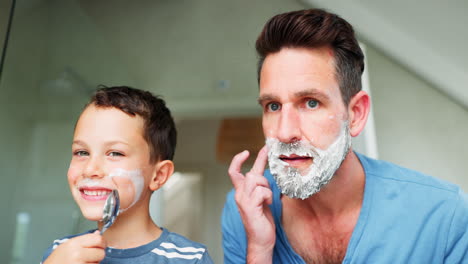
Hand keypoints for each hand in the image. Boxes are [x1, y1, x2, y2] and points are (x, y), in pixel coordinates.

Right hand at [44, 230, 105, 263]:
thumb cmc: (56, 261)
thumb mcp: (67, 246)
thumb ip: (83, 240)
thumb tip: (98, 234)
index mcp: (74, 244)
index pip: (98, 239)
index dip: (101, 243)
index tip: (99, 246)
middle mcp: (77, 254)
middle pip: (101, 252)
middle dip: (98, 255)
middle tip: (90, 257)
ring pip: (98, 263)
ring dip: (94, 263)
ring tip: (82, 262)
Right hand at [229, 146, 274, 262]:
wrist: (261, 239)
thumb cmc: (262, 220)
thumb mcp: (261, 198)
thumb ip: (260, 185)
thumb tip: (264, 170)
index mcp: (241, 192)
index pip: (234, 171)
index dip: (238, 159)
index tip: (247, 151)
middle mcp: (239, 195)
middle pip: (249, 174)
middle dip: (263, 178)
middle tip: (269, 190)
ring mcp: (242, 200)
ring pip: (254, 179)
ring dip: (266, 187)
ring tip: (268, 199)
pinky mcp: (249, 207)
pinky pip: (261, 191)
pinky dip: (268, 196)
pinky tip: (267, 204)